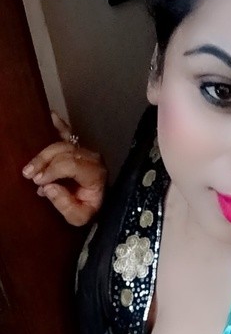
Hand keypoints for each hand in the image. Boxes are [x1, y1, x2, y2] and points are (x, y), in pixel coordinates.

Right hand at [22, 111, 107, 226]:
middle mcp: (93, 158)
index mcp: (96, 173)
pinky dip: (59, 125)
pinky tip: (52, 115)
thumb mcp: (79, 217)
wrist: (98, 205)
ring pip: (62, 144)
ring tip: (30, 167)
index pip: (71, 164)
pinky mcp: (80, 148)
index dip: (52, 170)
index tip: (38, 181)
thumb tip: (48, 187)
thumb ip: (65, 204)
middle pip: (65, 152)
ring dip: (43, 154)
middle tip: (29, 175)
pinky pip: (69, 133)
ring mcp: (86, 151)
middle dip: (44, 162)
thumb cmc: (89, 210)